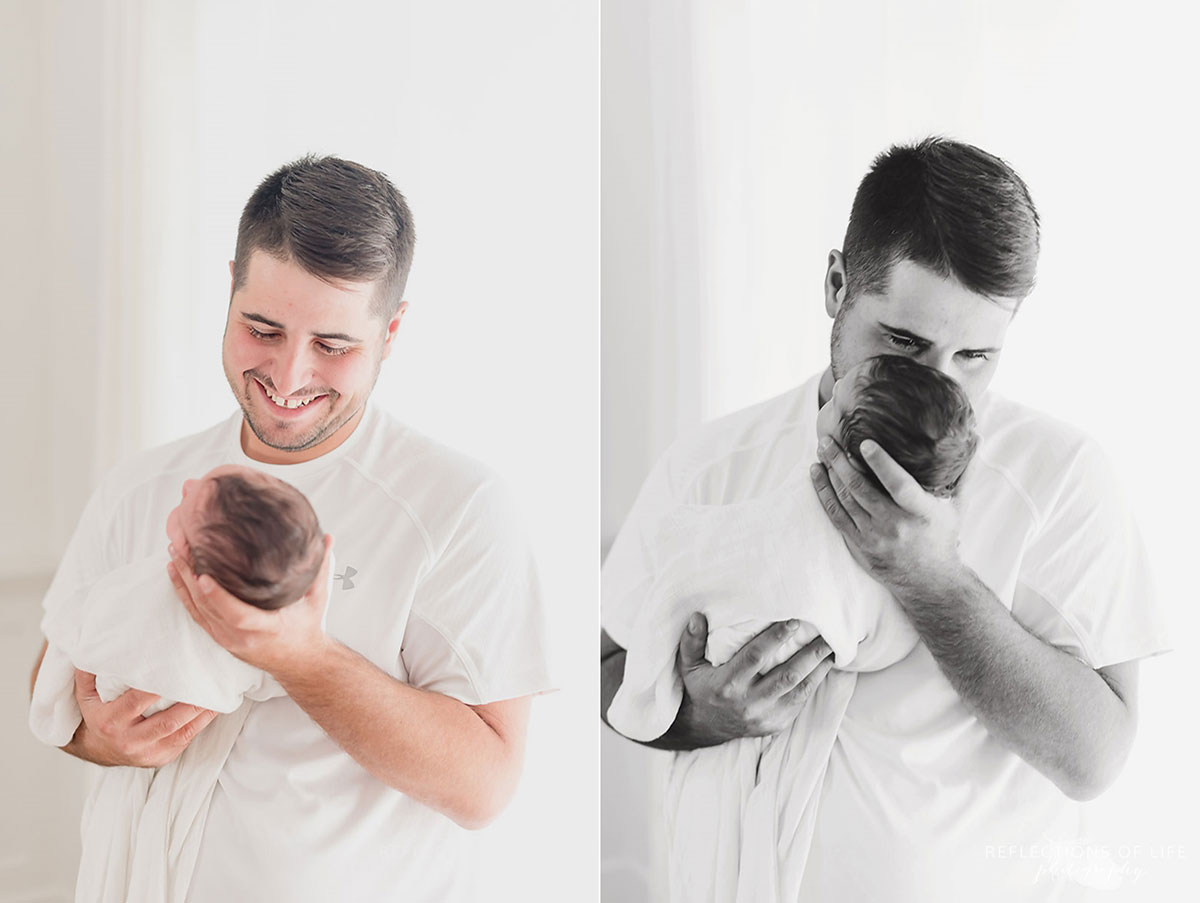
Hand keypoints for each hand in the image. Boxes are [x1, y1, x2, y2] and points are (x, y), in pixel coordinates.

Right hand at [68, 669, 216, 766]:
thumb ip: (91, 671)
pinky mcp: (161, 758)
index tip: (176, 670)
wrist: (97, 750)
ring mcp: (147, 753)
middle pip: (166, 723)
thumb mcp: (86, 694)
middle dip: (190, 704)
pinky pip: (186, 741)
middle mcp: (129, 741)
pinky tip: (214, 708)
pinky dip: (201, 724)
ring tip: (218, 694)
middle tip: (208, 682)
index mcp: (111, 721)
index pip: (136, 702)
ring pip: (181, 734)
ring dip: (202, 714)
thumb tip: (96, 644)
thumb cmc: (97, 714)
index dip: (156, 688)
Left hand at [166, 534, 334, 677]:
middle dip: (190, 576)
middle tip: (180, 546)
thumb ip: (321, 568)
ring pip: (197, 610)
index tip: (202, 576)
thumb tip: (328, 537)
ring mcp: (228, 639)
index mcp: (267, 628)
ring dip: (181, 581)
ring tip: (174, 552)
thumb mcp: (319, 599)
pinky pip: (196, 615)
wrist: (300, 662)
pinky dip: (183, 594)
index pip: (236, 615)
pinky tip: (176, 573)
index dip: (217, 597)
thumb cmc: (308, 627)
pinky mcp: (220, 637)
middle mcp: (241, 637)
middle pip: (208, 608)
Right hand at [675, 613, 833, 743]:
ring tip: (831, 649)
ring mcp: (764, 716)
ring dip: (818, 669)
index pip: (755, 657)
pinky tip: (822, 668)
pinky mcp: (776, 724)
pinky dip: (813, 683)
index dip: (775, 638)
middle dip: (809, 654)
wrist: (704, 728)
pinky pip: (800, 703)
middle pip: (786, 675)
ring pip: (799, 690)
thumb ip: (692, 641)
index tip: (794, 621)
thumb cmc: (700, 688)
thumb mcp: (688, 665)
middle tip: (826, 635)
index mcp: (727, 684)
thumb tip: (698, 617)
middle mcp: (748, 703)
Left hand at [811, 436, 962, 597]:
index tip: (864, 444)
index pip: (899, 485)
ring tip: (821, 450)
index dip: (881, 464)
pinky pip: (835, 515)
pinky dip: (823, 492)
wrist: (930, 583)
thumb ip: (962, 475)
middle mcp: (896, 525)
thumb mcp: (957, 508)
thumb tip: (973, 440)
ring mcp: (874, 536)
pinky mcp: (859, 545)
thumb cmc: (942, 538)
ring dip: (829, 473)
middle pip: (861, 489)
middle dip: (840, 462)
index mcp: (922, 512)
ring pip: (844, 500)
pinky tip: (816, 474)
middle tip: (828, 439)